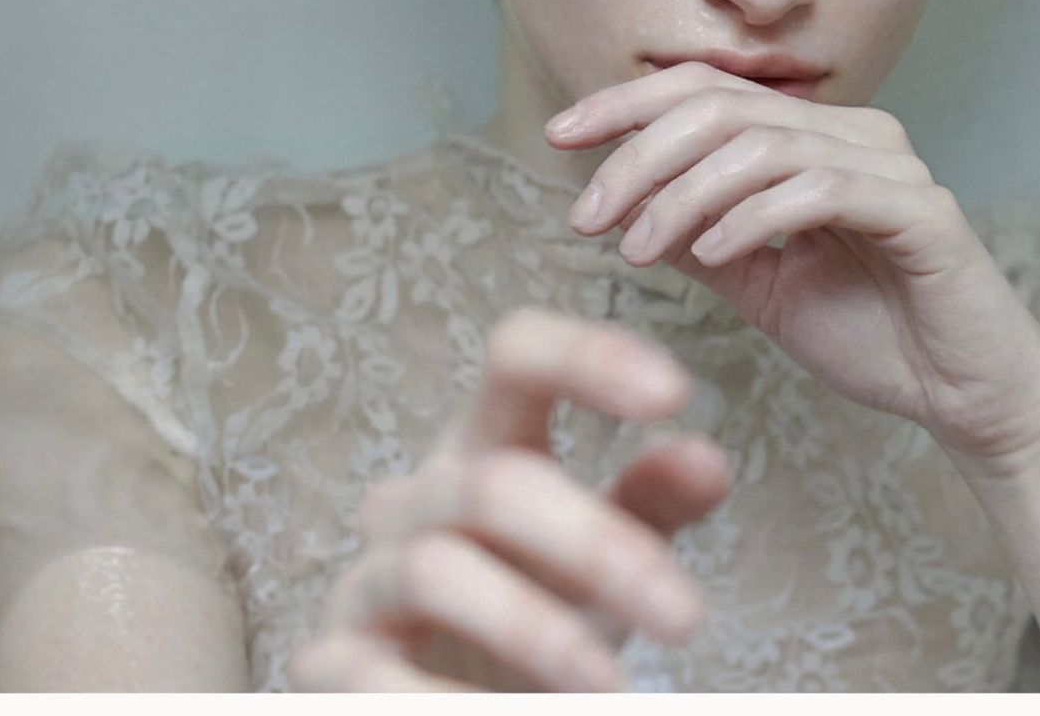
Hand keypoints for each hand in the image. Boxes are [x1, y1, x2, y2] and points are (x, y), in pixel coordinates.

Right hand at [288, 307, 730, 690]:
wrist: (440, 703)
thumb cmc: (532, 616)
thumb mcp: (595, 560)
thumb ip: (649, 507)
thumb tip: (708, 459)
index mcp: (483, 446)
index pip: (515, 358)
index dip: (587, 358)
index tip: (678, 391)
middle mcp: (416, 499)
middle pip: (494, 484)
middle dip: (598, 548)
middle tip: (687, 619)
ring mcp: (365, 581)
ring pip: (434, 572)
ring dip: (533, 633)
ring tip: (615, 689)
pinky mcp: (331, 668)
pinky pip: (377, 679)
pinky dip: (457, 707)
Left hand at [546, 64, 1039, 475]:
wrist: (966, 398)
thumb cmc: (869, 335)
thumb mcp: (758, 284)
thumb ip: (698, 236)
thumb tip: (617, 203)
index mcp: (815, 134)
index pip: (707, 91)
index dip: (626, 103)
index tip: (558, 138)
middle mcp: (855, 130)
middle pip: (722, 107)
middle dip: (640, 154)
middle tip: (588, 215)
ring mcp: (891, 164)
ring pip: (762, 143)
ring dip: (683, 193)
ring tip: (635, 249)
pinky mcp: (920, 209)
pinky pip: (818, 189)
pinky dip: (751, 216)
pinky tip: (710, 256)